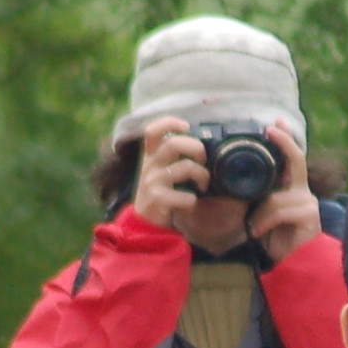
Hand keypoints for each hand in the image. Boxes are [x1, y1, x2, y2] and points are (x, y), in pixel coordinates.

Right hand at [127, 116, 212, 235]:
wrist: (144, 224)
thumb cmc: (159, 194)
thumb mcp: (158, 171)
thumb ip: (172, 156)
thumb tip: (200, 143)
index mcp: (150, 156)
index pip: (152, 131)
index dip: (170, 123)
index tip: (186, 126)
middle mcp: (149, 166)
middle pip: (174, 144)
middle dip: (196, 148)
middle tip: (202, 159)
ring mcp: (153, 182)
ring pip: (186, 167)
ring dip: (202, 175)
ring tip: (203, 185)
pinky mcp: (159, 200)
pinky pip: (186, 196)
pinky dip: (193, 200)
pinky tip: (189, 203)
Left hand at [247, 123, 318, 264]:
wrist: (291, 264)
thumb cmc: (275, 239)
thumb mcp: (260, 213)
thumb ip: (257, 197)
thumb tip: (235, 181)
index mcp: (291, 189)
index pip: (291, 159)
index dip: (284, 140)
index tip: (273, 125)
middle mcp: (303, 192)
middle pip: (296, 161)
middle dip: (283, 142)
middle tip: (270, 129)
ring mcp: (308, 203)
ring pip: (276, 196)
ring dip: (260, 212)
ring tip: (252, 228)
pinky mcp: (309, 216)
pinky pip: (280, 210)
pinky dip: (264, 221)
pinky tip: (258, 232)